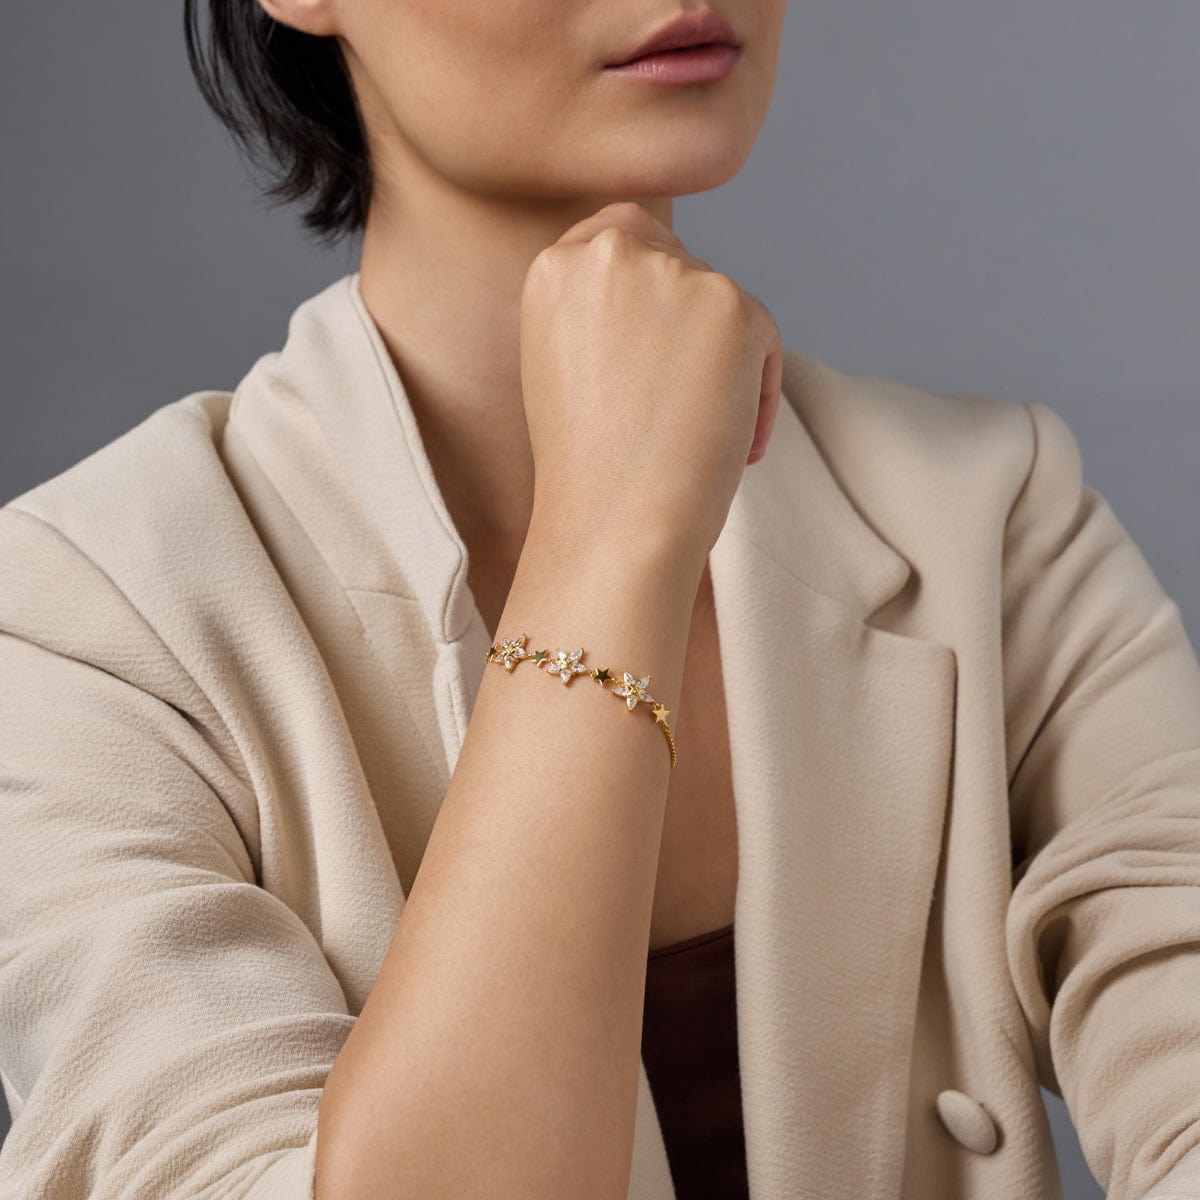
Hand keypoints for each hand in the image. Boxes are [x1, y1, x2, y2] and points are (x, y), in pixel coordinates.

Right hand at [519, 200, 782, 571]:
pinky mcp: (730, 303)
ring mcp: (670, 272)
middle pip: (681, 264)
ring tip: (696, 437)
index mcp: (554, 267)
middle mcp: (608, 252)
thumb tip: (667, 305)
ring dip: (723, 365)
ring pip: (723, 305)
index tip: (651, 356)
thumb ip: (603, 313)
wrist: (615, 521)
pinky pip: (763, 339)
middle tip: (678, 406)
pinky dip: (757, 395)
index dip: (650, 292)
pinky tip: (732, 447)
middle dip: (690, 329)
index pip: (623, 236)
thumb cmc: (590, 470)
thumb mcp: (567, 366)